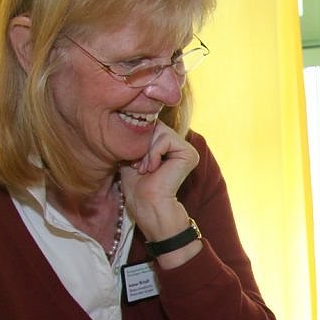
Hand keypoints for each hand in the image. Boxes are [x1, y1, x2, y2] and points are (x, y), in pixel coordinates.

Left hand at [120, 121, 199, 240]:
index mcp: (168, 147)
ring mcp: (186, 150)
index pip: (151, 126)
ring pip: (160, 130)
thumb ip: (136, 136)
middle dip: (141, 144)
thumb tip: (130, 115)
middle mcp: (179, 146)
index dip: (138, 139)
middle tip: (139, 166)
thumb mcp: (131, 155)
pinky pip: (166, 138)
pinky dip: (154, 152)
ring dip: (146, 150)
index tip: (133, 162)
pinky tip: (154, 169)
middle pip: (155, 125)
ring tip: (145, 169)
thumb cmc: (136, 187)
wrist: (146, 205)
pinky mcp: (189, 154)